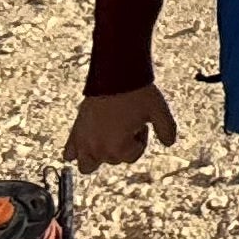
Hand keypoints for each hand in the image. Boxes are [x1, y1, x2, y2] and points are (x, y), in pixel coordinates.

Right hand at [63, 86, 177, 167]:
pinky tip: (85, 143)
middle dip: (122, 144)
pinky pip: (69, 153)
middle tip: (126, 122)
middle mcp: (98, 148)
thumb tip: (169, 144)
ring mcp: (83, 141)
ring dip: (96, 158)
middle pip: (113, 159)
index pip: (132, 156)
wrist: (114, 73)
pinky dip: (76, 152)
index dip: (140, 139)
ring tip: (106, 139)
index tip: (140, 122)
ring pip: (86, 166)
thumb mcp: (159, 111)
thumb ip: (168, 129)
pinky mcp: (75, 131)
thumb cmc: (136, 92)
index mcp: (118, 147)